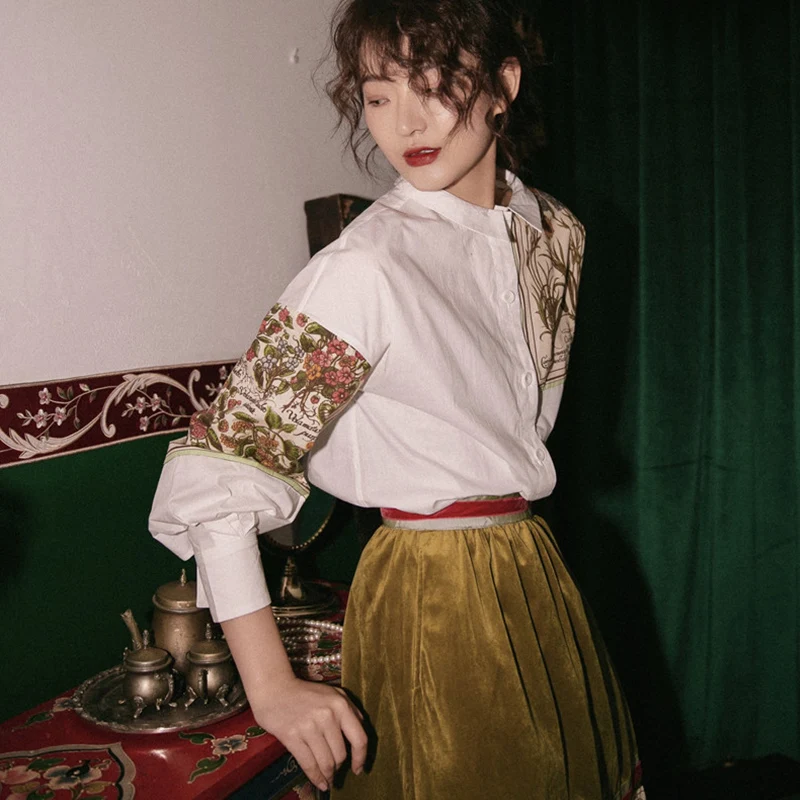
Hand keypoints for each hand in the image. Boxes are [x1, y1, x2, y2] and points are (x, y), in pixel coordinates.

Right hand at [250, 676, 367, 791]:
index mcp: (341, 705)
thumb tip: (361, 730)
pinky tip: (320, 783)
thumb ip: (350, 710)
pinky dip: (316, 778)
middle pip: (341, 755)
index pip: (359, 738)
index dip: (361, 758)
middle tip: (335, 772)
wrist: (275, 689)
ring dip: (329, 776)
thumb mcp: (333, 694)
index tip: (358, 769)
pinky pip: (309, 764)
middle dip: (339, 768)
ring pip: (326, 762)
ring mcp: (309, 726)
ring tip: (328, 780)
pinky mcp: (292, 736)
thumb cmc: (305, 693)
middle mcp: (327, 716)